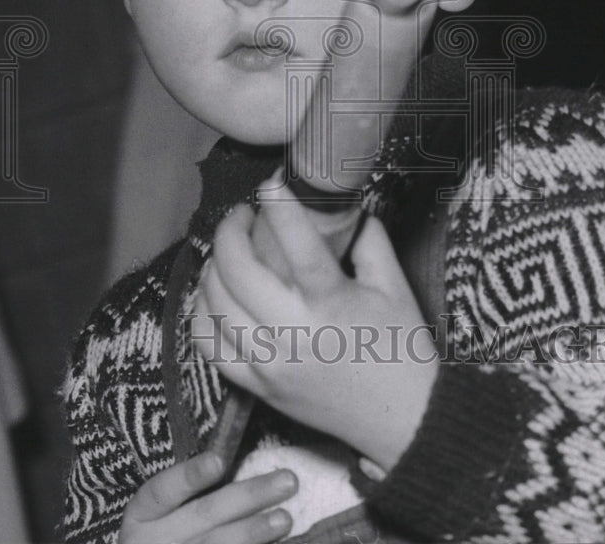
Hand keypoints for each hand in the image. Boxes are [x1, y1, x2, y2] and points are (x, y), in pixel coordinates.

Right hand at [119, 451, 296, 542]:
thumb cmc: (163, 537)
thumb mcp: (161, 517)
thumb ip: (190, 494)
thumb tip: (236, 459)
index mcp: (141, 517)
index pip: (162, 492)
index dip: (189, 476)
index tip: (219, 460)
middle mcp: (152, 542)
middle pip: (203, 516)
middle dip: (247, 496)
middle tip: (288, 480)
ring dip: (253, 531)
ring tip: (285, 518)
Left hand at [192, 186, 437, 471]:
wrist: (403, 420)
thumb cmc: (402, 347)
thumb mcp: (394, 285)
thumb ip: (369, 238)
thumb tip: (344, 205)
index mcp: (331, 303)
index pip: (296, 243)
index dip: (278, 205)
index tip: (269, 183)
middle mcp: (292, 332)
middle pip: (238, 271)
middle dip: (231, 231)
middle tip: (243, 214)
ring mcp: (269, 364)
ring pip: (215, 306)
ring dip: (213, 268)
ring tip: (226, 250)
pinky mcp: (256, 387)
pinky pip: (209, 347)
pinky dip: (202, 313)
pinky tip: (213, 293)